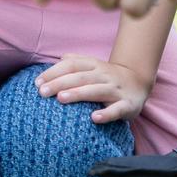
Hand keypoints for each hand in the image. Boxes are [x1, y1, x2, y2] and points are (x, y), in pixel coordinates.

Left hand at [35, 54, 151, 123]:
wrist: (139, 82)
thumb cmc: (108, 77)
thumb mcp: (94, 66)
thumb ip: (76, 61)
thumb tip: (59, 58)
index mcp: (94, 65)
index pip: (72, 65)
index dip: (54, 72)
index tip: (37, 83)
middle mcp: (104, 75)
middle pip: (80, 77)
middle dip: (60, 83)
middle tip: (42, 92)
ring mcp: (116, 89)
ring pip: (96, 90)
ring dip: (78, 94)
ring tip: (61, 99)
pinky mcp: (128, 105)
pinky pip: (117, 110)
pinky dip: (106, 113)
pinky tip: (94, 118)